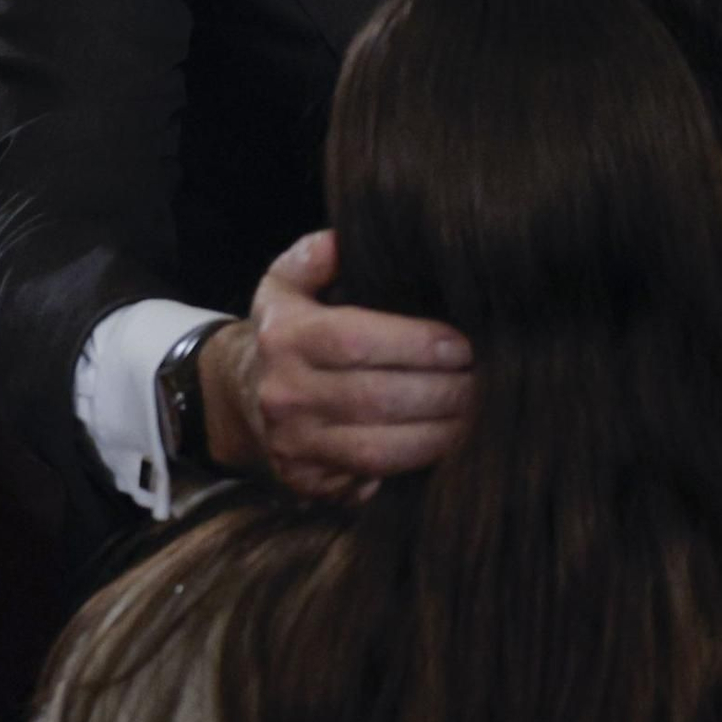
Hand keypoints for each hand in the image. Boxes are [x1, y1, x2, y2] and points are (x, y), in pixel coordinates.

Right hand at [199, 230, 475, 499]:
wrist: (239, 398)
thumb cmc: (288, 332)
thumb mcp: (287, 283)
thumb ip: (317, 255)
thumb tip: (347, 239)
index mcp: (284, 337)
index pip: (355, 340)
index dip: (416, 344)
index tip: (463, 345)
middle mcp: (283, 394)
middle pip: (375, 399)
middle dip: (441, 392)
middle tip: (483, 381)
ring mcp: (292, 444)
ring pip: (376, 449)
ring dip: (437, 434)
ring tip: (475, 414)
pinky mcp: (305, 482)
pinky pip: (369, 481)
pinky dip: (413, 466)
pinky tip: (447, 445)